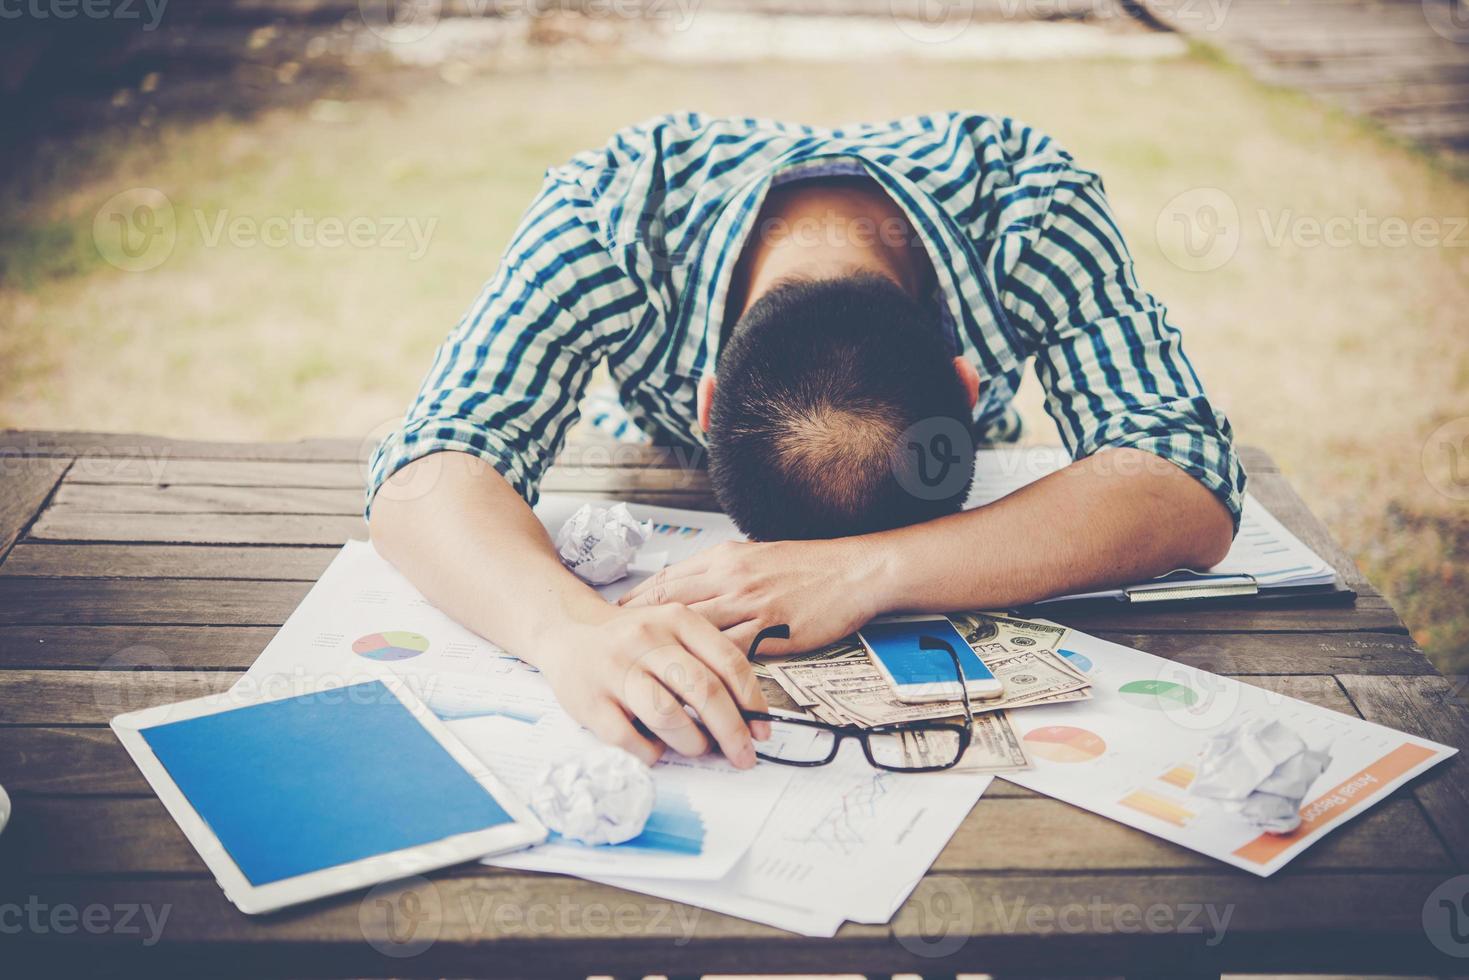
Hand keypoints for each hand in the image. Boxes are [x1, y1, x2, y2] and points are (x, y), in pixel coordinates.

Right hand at [534, 604, 769, 767]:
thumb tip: (747, 716)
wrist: (567, 631)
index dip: (752, 701)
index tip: (762, 730)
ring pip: (668, 716)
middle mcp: (646, 639)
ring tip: (697, 746)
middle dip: (732, 731)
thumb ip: (707, 661)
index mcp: (676, 619)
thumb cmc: (632, 640)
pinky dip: (652, 752)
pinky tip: (656, 746)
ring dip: (693, 742)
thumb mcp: (673, 631)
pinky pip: (631, 739)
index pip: (727, 661)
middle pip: (703, 691)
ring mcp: (616, 670)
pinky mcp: (590, 701)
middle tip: (743, 755)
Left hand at [618, 538, 883, 654]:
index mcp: (726, 558)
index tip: (619, 615)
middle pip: (672, 605)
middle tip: (619, 647)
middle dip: (641, 627)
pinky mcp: (772, 631)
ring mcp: (751, 605)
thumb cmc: (810, 566)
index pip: (669, 579)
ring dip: (671, 653)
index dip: (640, 599)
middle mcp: (732, 578)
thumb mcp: (758, 555)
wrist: (854, 571)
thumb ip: (724, 570)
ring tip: (646, 672)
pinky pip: (731, 654)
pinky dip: (710, 670)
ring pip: (696, 632)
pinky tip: (693, 684)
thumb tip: (694, 586)